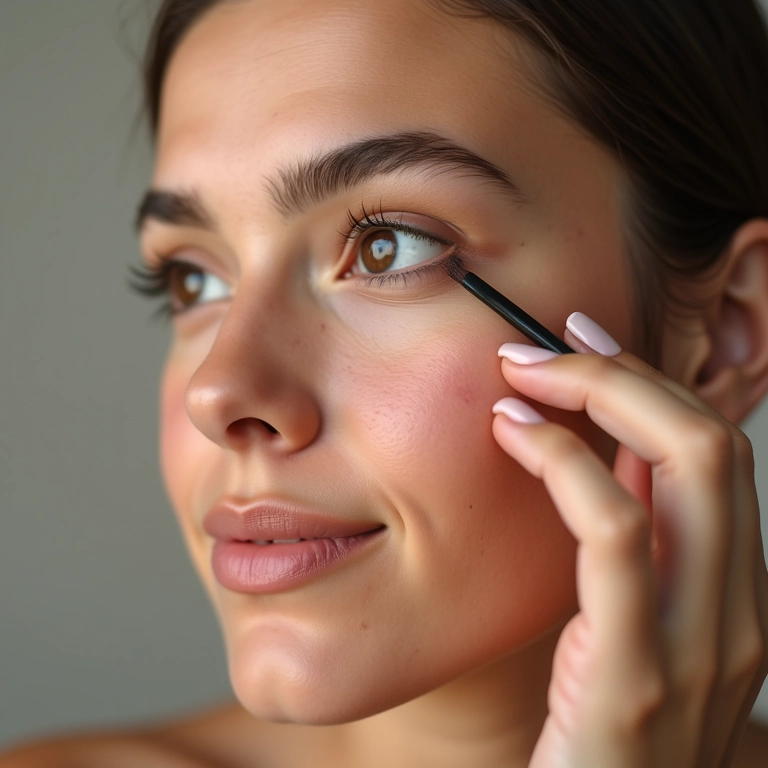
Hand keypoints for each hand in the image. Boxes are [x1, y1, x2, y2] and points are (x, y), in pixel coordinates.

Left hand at [492, 312, 767, 767]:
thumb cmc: (594, 727)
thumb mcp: (628, 622)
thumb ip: (638, 541)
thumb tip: (615, 446)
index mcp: (736, 592)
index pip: (714, 448)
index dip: (648, 380)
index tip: (583, 340)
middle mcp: (740, 610)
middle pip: (709, 439)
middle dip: (621, 372)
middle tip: (541, 346)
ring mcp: (702, 643)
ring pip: (685, 461)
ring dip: (596, 396)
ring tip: (521, 377)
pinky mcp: (640, 671)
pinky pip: (616, 530)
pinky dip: (564, 462)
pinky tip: (514, 434)